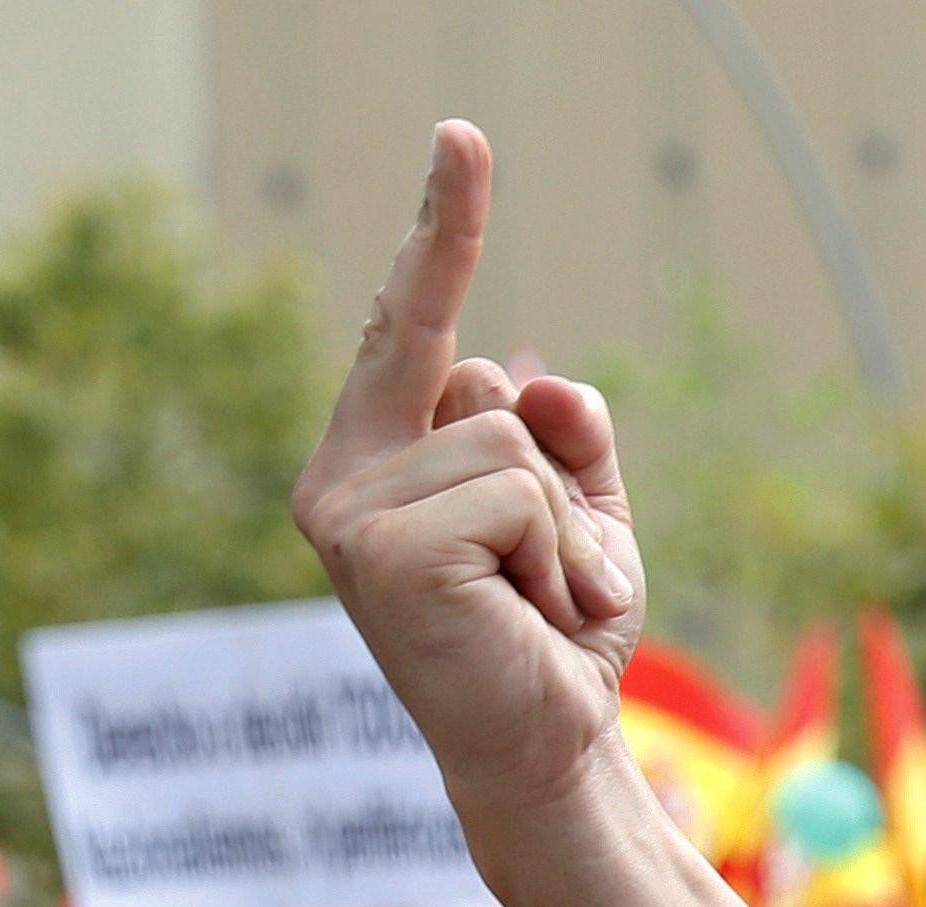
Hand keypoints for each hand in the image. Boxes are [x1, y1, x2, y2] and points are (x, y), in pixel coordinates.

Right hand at [291, 124, 643, 827]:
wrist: (549, 750)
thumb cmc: (556, 639)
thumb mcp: (585, 518)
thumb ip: (568, 436)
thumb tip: (539, 380)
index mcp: (375, 454)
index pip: (413, 320)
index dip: (442, 228)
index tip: (464, 138)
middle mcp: (340, 472)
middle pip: (494, 397)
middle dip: (558, 492)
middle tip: (540, 586)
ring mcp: (347, 509)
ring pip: (513, 447)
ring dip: (562, 536)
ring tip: (534, 605)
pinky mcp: (379, 548)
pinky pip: (517, 495)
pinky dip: (554, 558)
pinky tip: (526, 618)